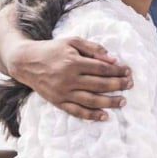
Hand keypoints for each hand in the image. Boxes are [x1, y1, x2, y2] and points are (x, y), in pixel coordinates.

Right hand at [11, 37, 130, 121]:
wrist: (26, 62)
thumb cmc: (52, 49)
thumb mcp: (72, 41)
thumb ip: (93, 48)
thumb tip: (113, 59)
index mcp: (73, 61)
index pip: (101, 68)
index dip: (117, 70)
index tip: (129, 71)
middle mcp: (68, 78)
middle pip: (99, 84)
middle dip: (118, 85)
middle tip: (130, 85)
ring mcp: (62, 92)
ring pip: (91, 100)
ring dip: (109, 102)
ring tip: (123, 101)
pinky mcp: (57, 102)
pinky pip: (76, 111)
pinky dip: (91, 115)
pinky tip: (105, 116)